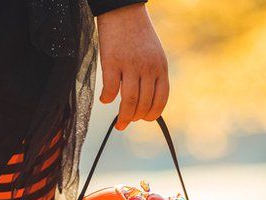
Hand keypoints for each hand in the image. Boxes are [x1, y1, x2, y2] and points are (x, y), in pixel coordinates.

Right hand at [97, 4, 168, 130]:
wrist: (123, 10)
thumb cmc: (137, 34)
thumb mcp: (154, 54)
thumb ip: (153, 75)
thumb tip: (147, 101)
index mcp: (160, 67)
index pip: (160, 99)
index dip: (152, 114)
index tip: (144, 119)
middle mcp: (147, 68)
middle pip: (143, 104)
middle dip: (135, 118)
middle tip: (127, 121)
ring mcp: (130, 66)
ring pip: (128, 101)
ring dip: (123, 116)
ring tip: (119, 122)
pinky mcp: (111, 62)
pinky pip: (109, 89)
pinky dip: (107, 98)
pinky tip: (105, 99)